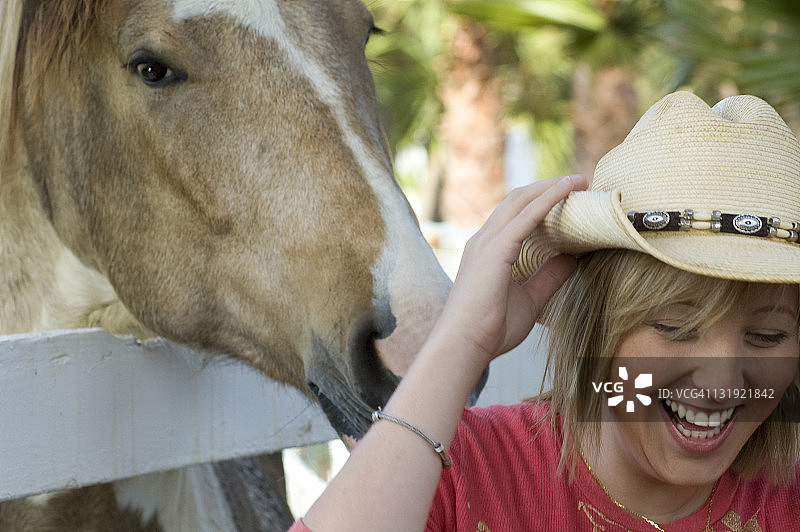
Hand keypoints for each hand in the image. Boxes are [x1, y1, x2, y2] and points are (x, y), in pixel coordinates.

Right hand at [436, 175, 586, 366]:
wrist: (463, 347)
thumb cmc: (490, 330)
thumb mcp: (530, 300)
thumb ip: (548, 277)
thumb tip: (573, 259)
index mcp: (488, 251)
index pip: (516, 215)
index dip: (542, 202)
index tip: (571, 197)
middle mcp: (484, 241)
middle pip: (518, 200)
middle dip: (548, 187)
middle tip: (580, 182)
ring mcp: (486, 243)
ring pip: (521, 201)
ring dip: (551, 187)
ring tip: (579, 180)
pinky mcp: (494, 250)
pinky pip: (525, 217)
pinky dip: (547, 200)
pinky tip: (567, 191)